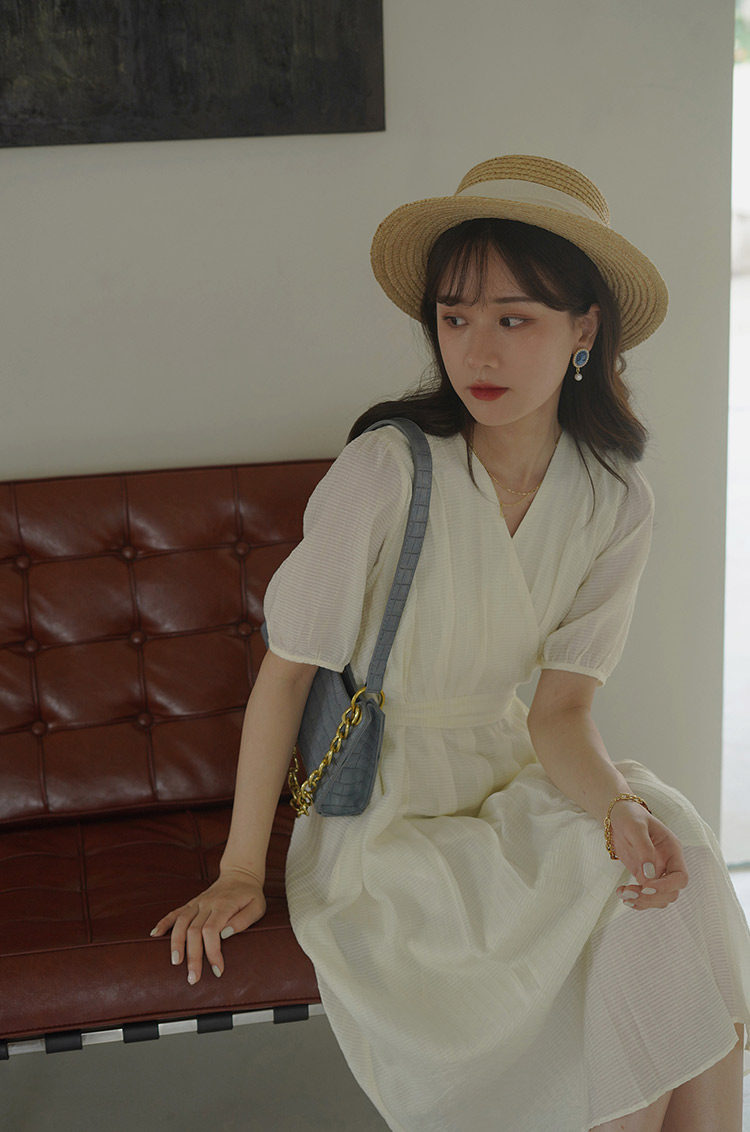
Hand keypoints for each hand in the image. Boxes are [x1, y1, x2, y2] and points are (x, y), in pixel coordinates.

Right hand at [150, 867, 265, 984]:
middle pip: (194, 931)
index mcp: (224, 905)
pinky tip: (154, 934)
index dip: (212, 952)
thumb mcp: (257, 907)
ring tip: (175, 963)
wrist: (240, 874)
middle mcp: (207, 903)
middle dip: (192, 956)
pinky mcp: (192, 903)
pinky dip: (164, 923)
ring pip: (181, 923)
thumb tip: (225, 934)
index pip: (212, 930)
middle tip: (193, 978)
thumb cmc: (251, 895)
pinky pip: (175, 912)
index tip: (217, 970)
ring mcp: (197, 903)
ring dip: (176, 943)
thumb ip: (243, 920)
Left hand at [609, 802, 688, 910]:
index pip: (681, 877)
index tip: (646, 886)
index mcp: (673, 850)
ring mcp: (657, 872)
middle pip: (671, 893)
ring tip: (623, 894)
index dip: (667, 886)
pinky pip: (646, 896)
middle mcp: (668, 864)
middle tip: (630, 892)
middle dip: (652, 897)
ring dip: (643, 901)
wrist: (618, 816)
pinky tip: (622, 894)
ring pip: (659, 898)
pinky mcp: (644, 876)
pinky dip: (636, 900)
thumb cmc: (630, 816)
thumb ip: (644, 848)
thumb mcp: (636, 826)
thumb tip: (648, 875)